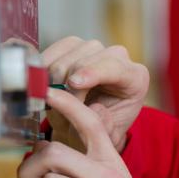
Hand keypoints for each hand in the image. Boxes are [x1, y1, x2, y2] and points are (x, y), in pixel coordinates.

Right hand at [40, 37, 149, 152]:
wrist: (90, 122)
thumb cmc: (102, 127)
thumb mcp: (107, 133)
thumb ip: (104, 124)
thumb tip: (94, 109)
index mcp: (136, 77)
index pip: (114, 67)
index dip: (92, 73)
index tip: (73, 84)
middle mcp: (118, 56)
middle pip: (84, 62)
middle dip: (67, 86)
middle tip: (60, 108)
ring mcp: (95, 48)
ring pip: (65, 59)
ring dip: (54, 82)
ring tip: (57, 101)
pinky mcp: (73, 45)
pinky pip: (52, 52)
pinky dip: (43, 70)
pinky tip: (46, 86)